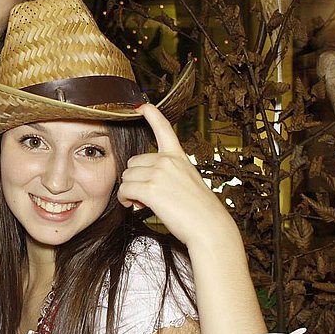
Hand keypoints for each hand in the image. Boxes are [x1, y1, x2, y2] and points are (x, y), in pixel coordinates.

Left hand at [116, 104, 234, 249]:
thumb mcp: (187, 183)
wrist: (209, 227)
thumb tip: (140, 189)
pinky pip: (125, 189)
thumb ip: (165, 177)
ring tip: (141, 203)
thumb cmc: (199, 211)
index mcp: (178, 157)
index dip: (152, 115)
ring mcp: (160, 173)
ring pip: (127, 177)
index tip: (142, 106)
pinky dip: (125, 199)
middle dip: (134, 179)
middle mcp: (168, 161)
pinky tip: (134, 205)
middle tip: (144, 195)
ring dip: (129, 191)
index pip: (164, 129)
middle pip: (133, 162)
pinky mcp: (151, 188)